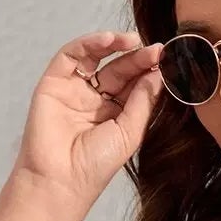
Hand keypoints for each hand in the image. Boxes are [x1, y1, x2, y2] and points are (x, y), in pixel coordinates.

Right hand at [11, 30, 165, 215]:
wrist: (60, 180)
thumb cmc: (95, 166)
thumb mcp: (129, 133)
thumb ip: (143, 102)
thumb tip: (157, 74)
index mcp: (114, 115)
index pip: (134, 85)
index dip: (149, 71)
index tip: (166, 61)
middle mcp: (94, 100)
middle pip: (118, 69)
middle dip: (137, 57)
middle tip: (156, 50)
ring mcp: (74, 90)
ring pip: (96, 57)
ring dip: (115, 44)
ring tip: (134, 41)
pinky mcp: (54, 82)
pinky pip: (72, 55)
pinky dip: (89, 43)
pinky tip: (109, 41)